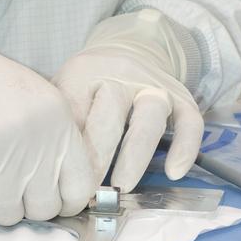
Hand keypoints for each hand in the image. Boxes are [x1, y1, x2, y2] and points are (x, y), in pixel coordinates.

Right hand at [0, 11, 97, 223]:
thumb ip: (55, 145)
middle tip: (9, 188)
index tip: (47, 198)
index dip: (63, 202)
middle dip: (26, 205)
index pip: (79, 189)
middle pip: (43, 209)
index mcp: (58, 124)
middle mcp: (34, 143)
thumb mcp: (35, 103)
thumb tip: (64, 198)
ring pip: (8, 216)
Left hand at [51, 11, 203, 191]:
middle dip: (99, 155)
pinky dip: (186, 147)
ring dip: (136, 155)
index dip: (70, 148)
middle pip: (111, 111)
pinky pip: (190, 120)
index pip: (76, 108)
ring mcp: (155, 85)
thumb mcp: (65, 89)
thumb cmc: (90, 82)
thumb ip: (59, 120)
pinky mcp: (181, 97)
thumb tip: (51, 169)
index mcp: (85, 72)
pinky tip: (174, 173)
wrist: (130, 49)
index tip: (64, 180)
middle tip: (88, 191)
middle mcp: (122, 75)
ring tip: (123, 187)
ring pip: (150, 116)